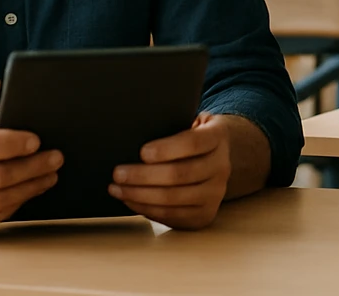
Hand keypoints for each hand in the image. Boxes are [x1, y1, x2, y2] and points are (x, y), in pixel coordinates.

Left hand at [109, 113, 233, 229]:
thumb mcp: (192, 123)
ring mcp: (216, 193)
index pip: (194, 142)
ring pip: (174, 198)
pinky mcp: (205, 214)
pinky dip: (146, 209)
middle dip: (144, 175)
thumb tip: (137, 132)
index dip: (167, 148)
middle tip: (118, 173)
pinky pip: (172, 215)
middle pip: (181, 174)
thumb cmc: (193, 138)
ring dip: (140, 195)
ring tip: (116, 188)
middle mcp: (222, 166)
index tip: (142, 152)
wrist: (217, 158)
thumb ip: (173, 125)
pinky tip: (130, 200)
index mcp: (218, 137)